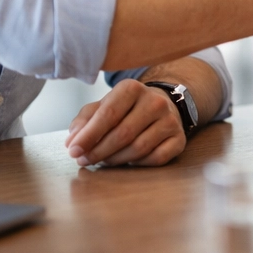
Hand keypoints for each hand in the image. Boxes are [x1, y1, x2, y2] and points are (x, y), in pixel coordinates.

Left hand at [65, 74, 185, 166]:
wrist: (161, 105)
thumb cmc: (125, 108)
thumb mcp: (103, 106)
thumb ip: (85, 120)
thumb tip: (73, 141)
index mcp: (132, 88)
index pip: (108, 114)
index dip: (89, 135)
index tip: (74, 151)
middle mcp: (155, 102)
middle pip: (123, 134)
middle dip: (99, 151)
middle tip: (84, 160)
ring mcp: (170, 120)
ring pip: (139, 148)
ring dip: (116, 160)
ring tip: (103, 160)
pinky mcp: (179, 139)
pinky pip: (156, 158)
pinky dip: (138, 164)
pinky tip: (128, 160)